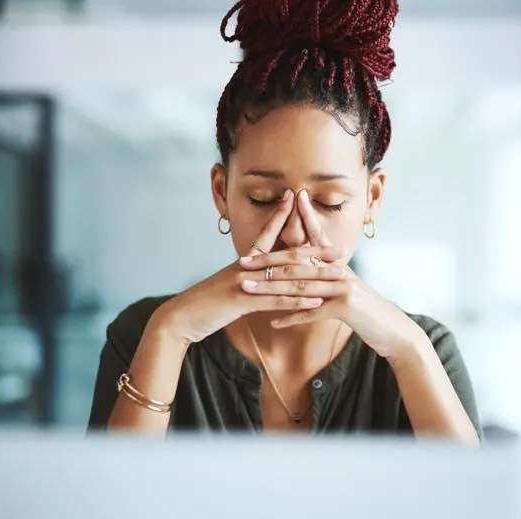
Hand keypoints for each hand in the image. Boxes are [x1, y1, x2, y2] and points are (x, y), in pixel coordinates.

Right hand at [154, 189, 349, 344]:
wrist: (180, 316)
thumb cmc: (203, 304)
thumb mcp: (226, 286)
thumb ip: (245, 280)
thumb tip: (257, 278)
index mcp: (243, 261)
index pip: (266, 234)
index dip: (282, 217)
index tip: (296, 200)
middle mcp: (247, 267)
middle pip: (287, 256)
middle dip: (316, 253)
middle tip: (340, 250)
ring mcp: (246, 282)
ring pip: (288, 277)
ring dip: (316, 277)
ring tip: (338, 276)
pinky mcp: (244, 300)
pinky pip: (276, 299)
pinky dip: (298, 300)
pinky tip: (316, 301)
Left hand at [238, 190, 422, 358]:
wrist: (394, 331)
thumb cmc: (369, 313)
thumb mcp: (348, 291)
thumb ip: (329, 280)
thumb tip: (310, 275)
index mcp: (339, 264)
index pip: (314, 239)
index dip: (301, 222)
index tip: (284, 207)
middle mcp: (340, 270)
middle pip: (298, 263)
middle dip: (268, 262)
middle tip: (243, 261)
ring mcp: (343, 287)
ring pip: (300, 285)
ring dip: (271, 288)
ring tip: (249, 288)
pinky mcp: (345, 307)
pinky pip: (312, 312)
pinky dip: (292, 318)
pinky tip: (274, 322)